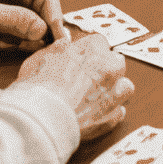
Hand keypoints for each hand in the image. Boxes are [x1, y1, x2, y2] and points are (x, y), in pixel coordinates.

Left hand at [0, 0, 67, 48]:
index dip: (54, 16)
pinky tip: (12, 48)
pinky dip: (18, 39)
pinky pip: (17, 27)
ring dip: (32, 35)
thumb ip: (13, 19)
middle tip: (49, 49)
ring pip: (30, 18)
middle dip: (44, 27)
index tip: (57, 38)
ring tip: (32, 51)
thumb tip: (41, 29)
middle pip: (40, 6)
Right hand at [16, 32, 134, 140]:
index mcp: (92, 50)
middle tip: (90, 77)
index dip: (89, 51)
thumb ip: (56, 50)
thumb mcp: (38, 59)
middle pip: (117, 61)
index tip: (81, 59)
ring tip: (98, 96)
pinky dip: (110, 112)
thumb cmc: (37, 90)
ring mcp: (112, 94)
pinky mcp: (111, 117)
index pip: (99, 42)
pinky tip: (96, 114)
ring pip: (125, 86)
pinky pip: (119, 111)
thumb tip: (63, 47)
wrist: (41, 121)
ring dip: (114, 89)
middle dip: (106, 67)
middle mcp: (108, 69)